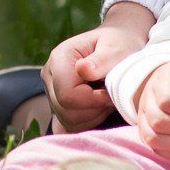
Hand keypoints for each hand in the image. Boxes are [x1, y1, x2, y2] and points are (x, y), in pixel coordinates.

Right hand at [44, 1, 156, 131]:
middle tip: (111, 95)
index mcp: (59, 57)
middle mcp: (49, 74)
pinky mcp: (56, 103)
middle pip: (65, 111)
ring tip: (106, 98)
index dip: (93, 100)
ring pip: (68, 120)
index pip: (67, 95)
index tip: (110, 92)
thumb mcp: (117, 48)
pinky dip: (88, 120)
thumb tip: (82, 69)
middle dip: (94, 109)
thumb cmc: (120, 44)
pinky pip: (69, 125)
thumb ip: (102, 60)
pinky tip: (99, 105)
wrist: (117, 44)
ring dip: (93, 115)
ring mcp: (50, 90)